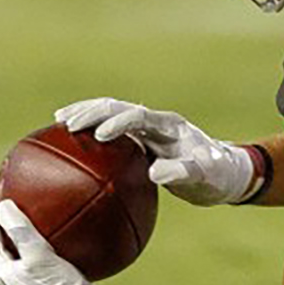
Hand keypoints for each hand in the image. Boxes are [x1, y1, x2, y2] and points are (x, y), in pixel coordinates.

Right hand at [56, 98, 259, 205]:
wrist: (224, 172)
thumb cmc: (217, 175)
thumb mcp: (205, 177)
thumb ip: (185, 172)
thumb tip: (156, 174)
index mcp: (171, 125)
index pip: (139, 116)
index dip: (119, 123)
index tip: (100, 137)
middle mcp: (156, 122)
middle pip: (118, 107)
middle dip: (93, 112)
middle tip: (67, 123)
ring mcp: (147, 129)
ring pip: (111, 112)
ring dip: (86, 113)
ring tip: (59, 120)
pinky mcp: (140, 140)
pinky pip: (111, 129)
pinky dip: (91, 129)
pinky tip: (69, 137)